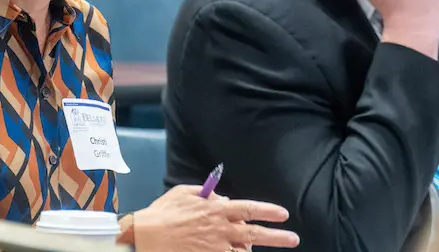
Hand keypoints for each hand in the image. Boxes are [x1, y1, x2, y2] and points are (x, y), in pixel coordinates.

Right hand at [132, 185, 299, 251]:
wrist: (145, 237)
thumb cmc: (164, 212)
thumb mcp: (186, 193)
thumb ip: (208, 195)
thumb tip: (225, 201)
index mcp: (216, 210)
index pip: (250, 209)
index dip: (268, 211)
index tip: (283, 214)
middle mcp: (220, 230)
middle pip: (254, 234)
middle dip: (277, 237)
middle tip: (293, 239)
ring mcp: (214, 249)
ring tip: (251, 250)